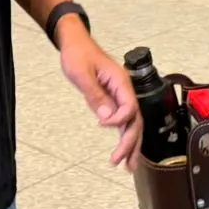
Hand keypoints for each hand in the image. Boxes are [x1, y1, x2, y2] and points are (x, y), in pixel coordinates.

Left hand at [57, 29, 142, 170]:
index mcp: (120, 81)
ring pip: (131, 123)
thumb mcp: (81, 73)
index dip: (119, 120)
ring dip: (130, 145)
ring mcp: (119, 96)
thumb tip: (106, 118)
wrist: (74, 42)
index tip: (102, 124)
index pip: (130, 107)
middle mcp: (123, 90)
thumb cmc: (78, 54)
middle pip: (134, 120)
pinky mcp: (112, 99)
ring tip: (128, 166)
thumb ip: (95, 95)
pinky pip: (122, 120)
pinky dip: (122, 136)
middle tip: (124, 164)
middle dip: (131, 143)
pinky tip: (121, 151)